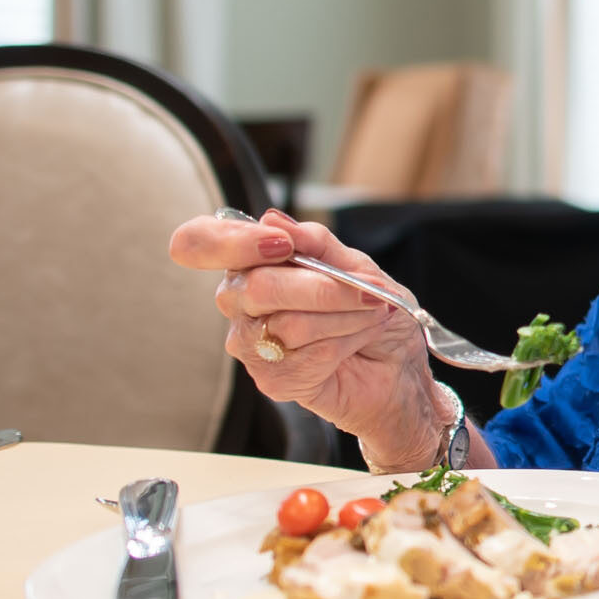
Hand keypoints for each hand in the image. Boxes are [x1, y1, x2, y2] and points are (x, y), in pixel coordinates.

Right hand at [167, 208, 440, 468]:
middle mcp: (238, 301)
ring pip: (290, 324)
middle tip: (367, 291)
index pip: (200, 242)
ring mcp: (250, 343)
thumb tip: (271, 219)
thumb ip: (315, 242)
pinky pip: (309, 355)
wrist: (399, 364)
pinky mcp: (271, 379)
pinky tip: (358, 340)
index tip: (282, 244)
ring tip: (372, 314)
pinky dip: (348, 341)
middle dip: (323, 288)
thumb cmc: (372, 308)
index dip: (232, 241)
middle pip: (257, 288)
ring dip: (346, 316)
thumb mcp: (354, 263)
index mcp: (250, 261)